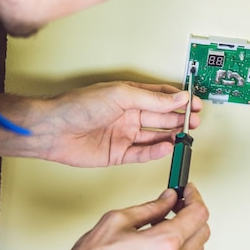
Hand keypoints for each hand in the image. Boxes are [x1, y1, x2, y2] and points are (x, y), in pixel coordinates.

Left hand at [0, 81, 201, 166]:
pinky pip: (142, 154)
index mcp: (129, 96)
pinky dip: (156, 152)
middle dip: (179, 119)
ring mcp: (124, 134)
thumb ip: (152, 99)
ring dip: (171, 136)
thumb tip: (177, 98)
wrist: (54, 130)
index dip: (179, 100)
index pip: (161, 96)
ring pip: (154, 136)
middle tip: (195, 122)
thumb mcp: (120, 95)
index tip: (194, 104)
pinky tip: (167, 148)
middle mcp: (128, 115)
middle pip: (161, 117)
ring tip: (185, 137)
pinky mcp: (118, 154)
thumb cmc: (78, 106)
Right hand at [46, 183, 209, 249]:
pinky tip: (161, 242)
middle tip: (178, 202)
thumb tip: (166, 199)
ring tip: (166, 221)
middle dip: (194, 213)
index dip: (195, 196)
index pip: (198, 213)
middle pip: (203, 232)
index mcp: (165, 244)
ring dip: (187, 233)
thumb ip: (149, 207)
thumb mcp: (118, 220)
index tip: (187, 190)